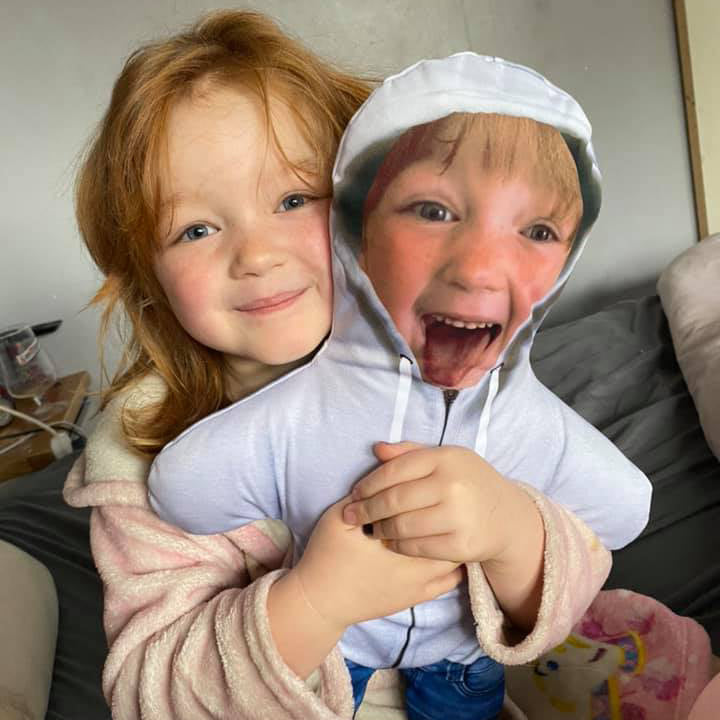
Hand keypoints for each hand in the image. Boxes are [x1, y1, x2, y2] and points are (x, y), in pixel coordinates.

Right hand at [293, 496, 462, 633]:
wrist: (320, 600)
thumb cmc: (328, 555)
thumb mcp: (339, 517)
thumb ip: (366, 494)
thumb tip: (387, 470)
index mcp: (398, 541)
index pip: (429, 512)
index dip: (432, 495)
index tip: (431, 485)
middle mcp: (416, 566)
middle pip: (449, 535)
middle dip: (447, 516)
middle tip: (442, 502)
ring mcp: (419, 586)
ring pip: (454, 559)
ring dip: (452, 540)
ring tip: (445, 523)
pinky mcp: (417, 599)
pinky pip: (450, 581)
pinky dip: (452, 565)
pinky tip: (442, 550)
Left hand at [342, 442, 523, 563]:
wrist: (506, 517)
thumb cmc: (467, 482)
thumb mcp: (445, 458)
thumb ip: (410, 453)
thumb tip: (377, 450)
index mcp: (445, 458)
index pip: (394, 470)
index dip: (368, 484)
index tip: (354, 494)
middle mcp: (452, 485)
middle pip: (394, 500)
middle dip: (366, 509)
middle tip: (351, 516)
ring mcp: (458, 516)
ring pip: (402, 526)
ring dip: (380, 529)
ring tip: (370, 529)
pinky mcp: (461, 545)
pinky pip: (416, 547)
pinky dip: (398, 545)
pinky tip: (391, 542)